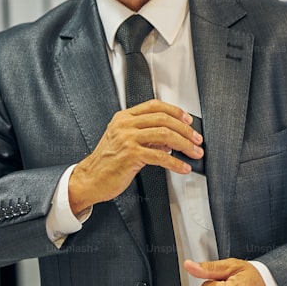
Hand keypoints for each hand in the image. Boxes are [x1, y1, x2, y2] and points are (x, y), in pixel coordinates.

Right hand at [68, 99, 202, 213]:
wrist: (90, 179)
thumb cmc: (107, 162)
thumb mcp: (125, 143)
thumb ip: (146, 138)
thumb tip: (170, 140)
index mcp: (124, 118)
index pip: (155, 106)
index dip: (175, 111)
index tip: (188, 120)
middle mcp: (125, 125)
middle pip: (164, 119)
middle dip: (185, 130)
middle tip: (197, 140)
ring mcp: (127, 139)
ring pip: (165, 135)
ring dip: (185, 144)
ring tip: (194, 153)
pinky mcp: (130, 155)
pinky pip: (160, 157)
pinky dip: (176, 162)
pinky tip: (183, 167)